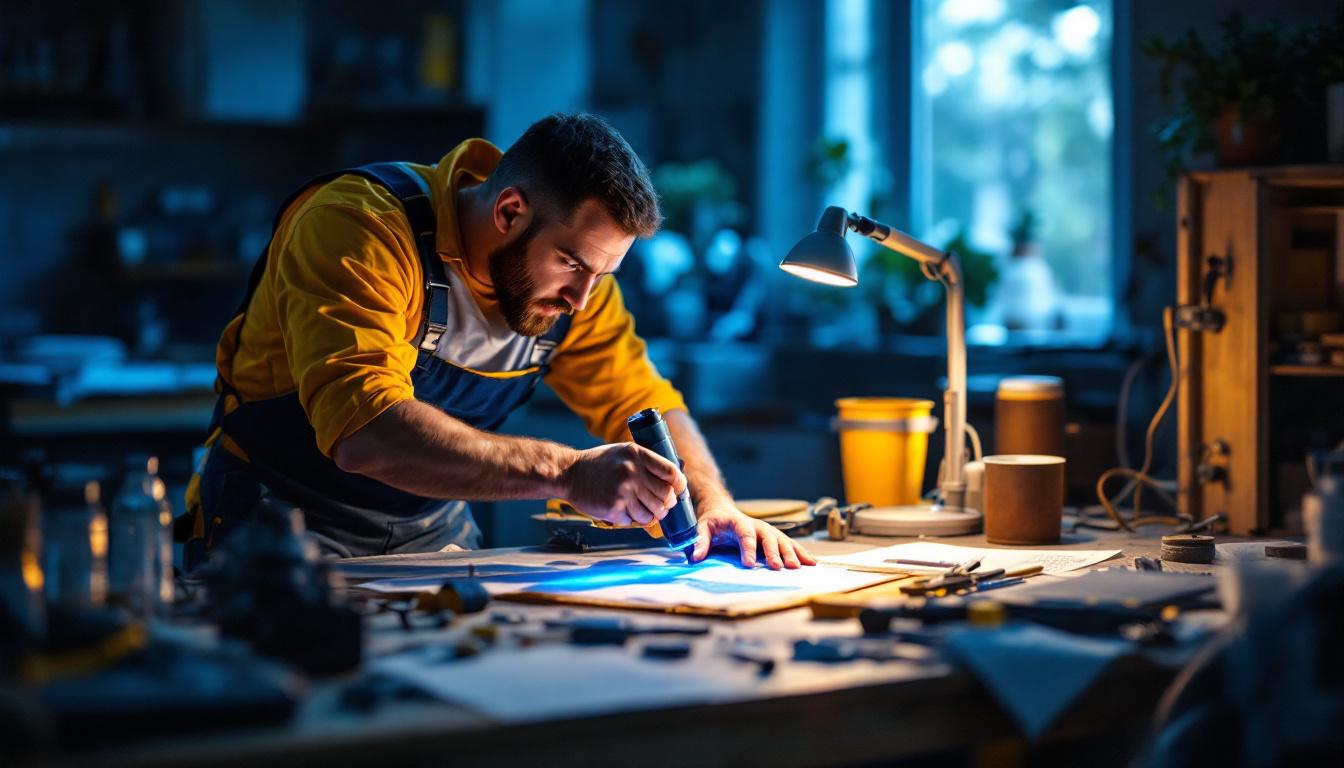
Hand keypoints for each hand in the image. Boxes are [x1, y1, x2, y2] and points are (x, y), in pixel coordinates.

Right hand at [562, 443, 686, 525]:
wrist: (570, 473)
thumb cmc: (600, 464)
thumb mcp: (624, 452)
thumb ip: (647, 462)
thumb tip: (675, 480)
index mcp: (637, 454)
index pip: (671, 472)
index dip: (679, 484)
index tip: (678, 490)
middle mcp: (632, 472)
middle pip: (665, 496)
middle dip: (667, 503)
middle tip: (663, 504)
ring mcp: (623, 491)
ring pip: (652, 512)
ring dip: (652, 514)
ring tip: (645, 510)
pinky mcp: (614, 508)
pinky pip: (635, 520)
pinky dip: (633, 518)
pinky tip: (626, 510)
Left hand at [689, 499, 817, 569]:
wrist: (722, 508)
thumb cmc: (713, 520)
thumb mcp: (703, 527)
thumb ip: (700, 542)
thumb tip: (694, 558)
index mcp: (738, 522)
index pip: (745, 535)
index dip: (748, 549)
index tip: (749, 564)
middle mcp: (756, 525)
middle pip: (768, 537)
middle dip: (775, 552)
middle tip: (779, 567)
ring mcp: (767, 530)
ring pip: (782, 540)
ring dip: (791, 553)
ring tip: (798, 567)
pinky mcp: (773, 536)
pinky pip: (789, 544)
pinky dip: (801, 552)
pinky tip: (811, 563)